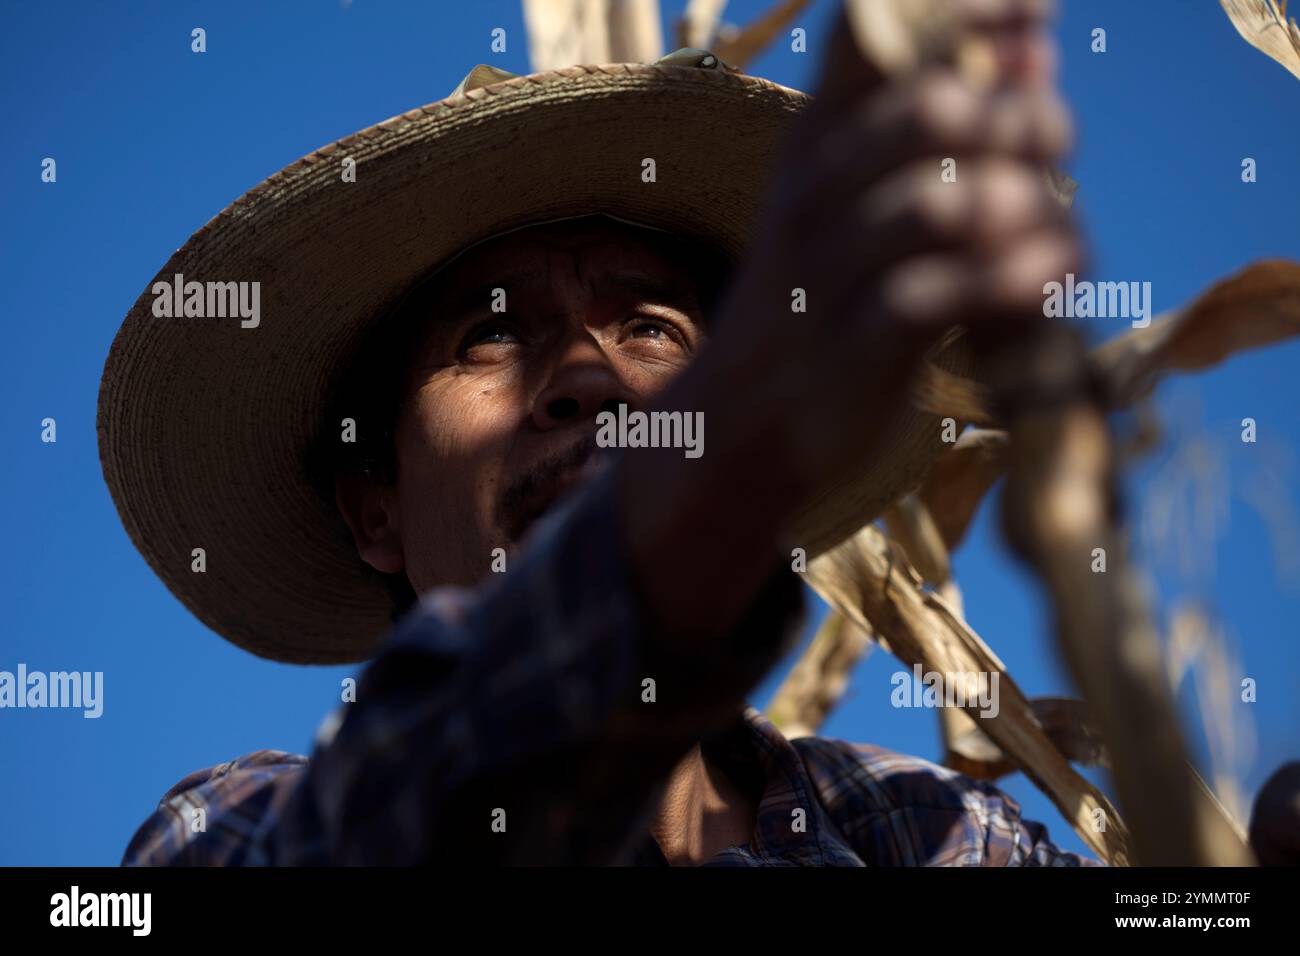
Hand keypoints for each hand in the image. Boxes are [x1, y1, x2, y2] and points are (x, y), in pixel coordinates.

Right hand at [623, 0, 1078, 636]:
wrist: (735, 428)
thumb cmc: (815, 301)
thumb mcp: (848, 200)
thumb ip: (937, 131)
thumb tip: (1037, 59)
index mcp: (813, 137)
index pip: (878, 28)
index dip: (973, 11)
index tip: (1037, 28)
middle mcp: (814, 191)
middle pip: (929, 111)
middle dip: (1017, 120)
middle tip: (1055, 146)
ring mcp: (827, 272)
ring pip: (939, 206)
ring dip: (1023, 206)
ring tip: (1058, 230)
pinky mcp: (851, 350)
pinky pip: (936, 300)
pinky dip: (1009, 284)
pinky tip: (1049, 280)